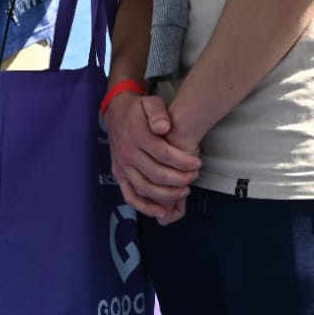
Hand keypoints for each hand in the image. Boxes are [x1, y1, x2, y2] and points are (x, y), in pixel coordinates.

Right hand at [105, 93, 200, 224]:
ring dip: (167, 194)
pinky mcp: (119, 175)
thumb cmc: (138, 109)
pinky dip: (144, 207)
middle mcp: (127, 153)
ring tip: (185, 190)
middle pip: (157, 174)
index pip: (164, 154)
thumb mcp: (150, 103)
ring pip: (146, 188)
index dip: (183, 162)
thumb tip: (164, 127)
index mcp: (136, 135)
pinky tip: (161, 211)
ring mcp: (122, 166)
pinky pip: (130, 195)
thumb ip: (158, 113)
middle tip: (194, 176)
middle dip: (180, 179)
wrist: (116, 113)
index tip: (197, 163)